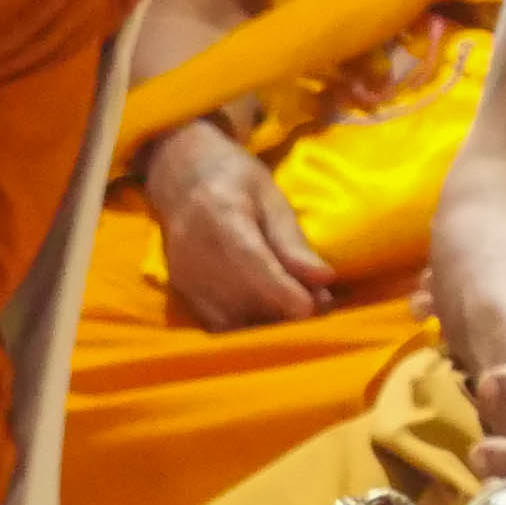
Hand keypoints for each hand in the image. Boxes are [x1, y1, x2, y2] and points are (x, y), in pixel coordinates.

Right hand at [148, 125, 332, 328]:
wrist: (180, 178)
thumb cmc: (235, 181)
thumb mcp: (272, 198)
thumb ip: (293, 242)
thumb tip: (325, 280)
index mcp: (218, 214)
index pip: (248, 260)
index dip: (280, 290)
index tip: (310, 309)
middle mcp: (192, 249)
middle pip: (238, 296)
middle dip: (282, 312)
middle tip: (321, 308)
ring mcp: (181, 273)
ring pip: (227, 318)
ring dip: (268, 324)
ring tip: (300, 310)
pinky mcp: (179, 290)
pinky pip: (216, 322)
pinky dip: (248, 326)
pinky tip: (274, 316)